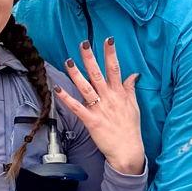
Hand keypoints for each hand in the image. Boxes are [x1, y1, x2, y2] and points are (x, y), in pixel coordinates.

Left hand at [57, 40, 144, 174]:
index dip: (111, 54)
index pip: (115, 69)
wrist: (128, 151)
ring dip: (76, 74)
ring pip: (86, 88)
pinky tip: (57, 89)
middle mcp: (109, 99)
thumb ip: (130, 89)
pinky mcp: (92, 121)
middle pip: (99, 75)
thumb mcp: (134, 106)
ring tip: (68, 61)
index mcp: (120, 94)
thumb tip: (133, 74)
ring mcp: (100, 109)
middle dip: (90, 58)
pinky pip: (77, 108)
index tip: (107, 40)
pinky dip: (67, 99)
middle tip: (83, 44)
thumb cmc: (130, 129)